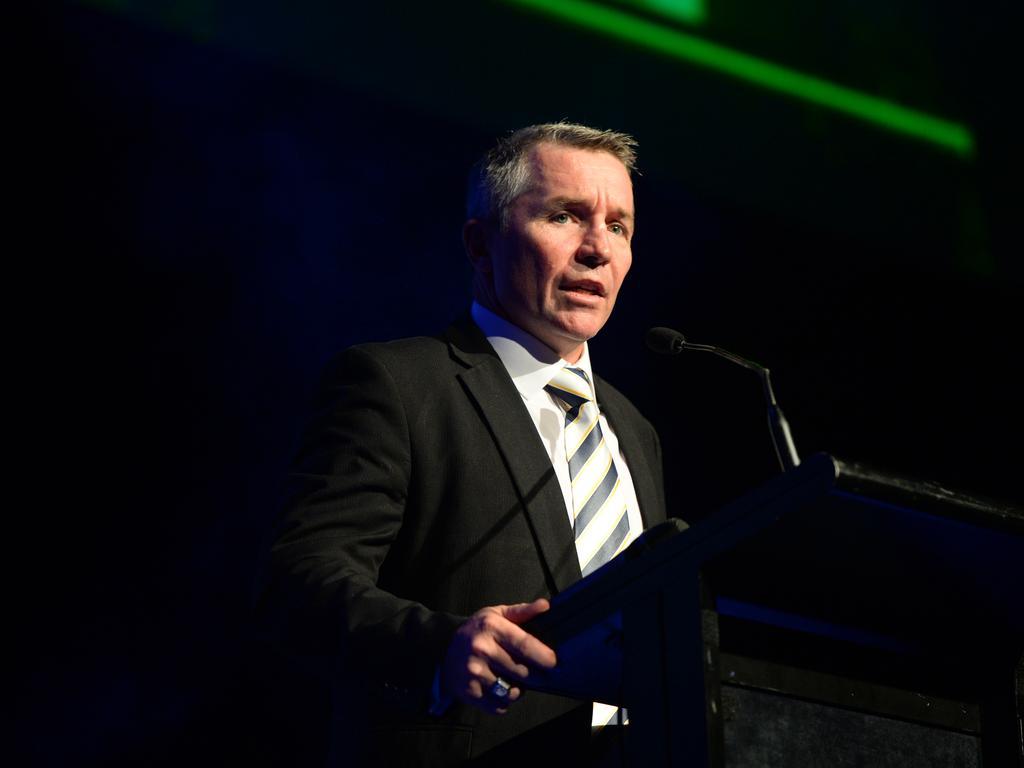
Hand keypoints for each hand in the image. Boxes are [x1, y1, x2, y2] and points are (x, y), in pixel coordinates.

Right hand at [440, 598, 555, 714]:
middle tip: (531, 671)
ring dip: (518, 690)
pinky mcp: (469, 692)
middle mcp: (482, 649)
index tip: (554, 662)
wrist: (442, 647)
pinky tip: (499, 689)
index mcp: (491, 627)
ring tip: (512, 679)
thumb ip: (522, 612)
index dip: (544, 656)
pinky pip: (499, 706)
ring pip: (512, 692)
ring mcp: (474, 672)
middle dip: (533, 675)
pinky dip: (504, 702)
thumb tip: (546, 605)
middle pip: (523, 672)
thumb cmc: (476, 630)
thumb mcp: (496, 614)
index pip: (525, 645)